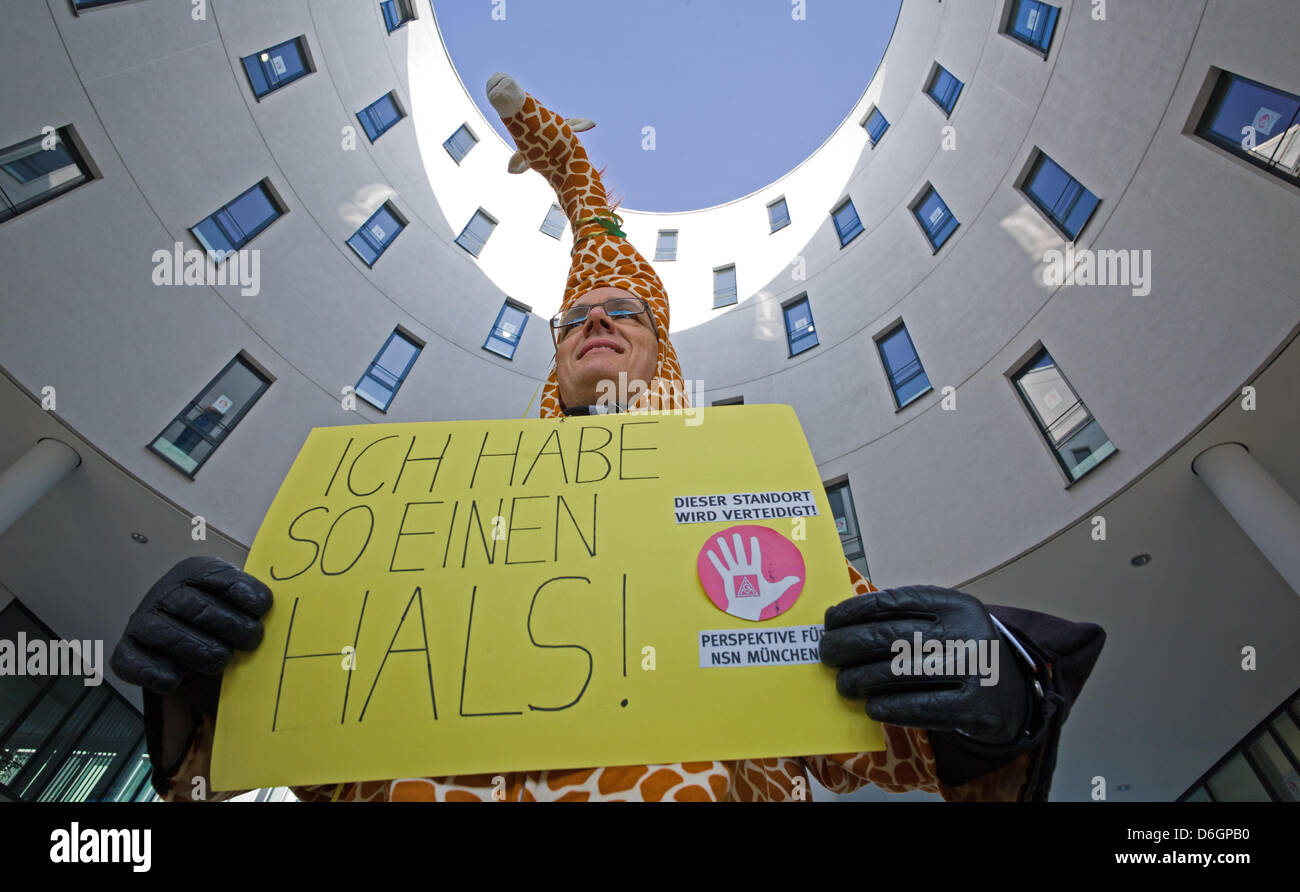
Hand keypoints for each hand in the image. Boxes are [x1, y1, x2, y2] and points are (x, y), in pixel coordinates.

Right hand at [110, 556, 271, 715]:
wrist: (176, 633)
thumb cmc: (216, 616)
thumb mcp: (234, 600)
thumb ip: (251, 601)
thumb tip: (278, 609)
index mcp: (193, 572)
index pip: (216, 577)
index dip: (241, 591)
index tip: (262, 607)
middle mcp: (164, 592)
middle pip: (196, 608)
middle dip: (228, 625)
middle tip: (251, 639)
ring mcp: (141, 621)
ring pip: (169, 635)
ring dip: (199, 650)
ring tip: (222, 660)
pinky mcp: (126, 652)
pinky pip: (135, 662)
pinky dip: (154, 671)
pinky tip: (174, 679)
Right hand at [706, 533, 798, 621]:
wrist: (749, 609)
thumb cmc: (762, 600)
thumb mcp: (775, 590)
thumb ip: (785, 583)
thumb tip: (797, 579)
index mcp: (755, 571)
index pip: (755, 556)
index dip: (754, 547)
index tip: (753, 538)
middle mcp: (744, 570)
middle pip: (741, 555)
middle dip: (738, 545)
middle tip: (735, 535)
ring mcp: (735, 574)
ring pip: (730, 559)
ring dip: (725, 549)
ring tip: (721, 540)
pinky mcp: (728, 579)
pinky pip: (721, 568)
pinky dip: (716, 560)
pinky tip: (711, 552)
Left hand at [819, 585, 1030, 745]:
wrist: (1013, 694)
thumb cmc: (961, 653)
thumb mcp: (944, 624)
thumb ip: (904, 620)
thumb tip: (842, 625)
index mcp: (955, 604)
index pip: (894, 601)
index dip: (855, 611)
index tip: (829, 621)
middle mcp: (967, 631)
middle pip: (891, 636)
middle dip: (849, 645)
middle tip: (827, 654)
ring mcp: (974, 668)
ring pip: (901, 672)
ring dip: (863, 679)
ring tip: (844, 685)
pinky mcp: (976, 705)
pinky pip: (922, 706)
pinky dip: (891, 708)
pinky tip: (872, 708)